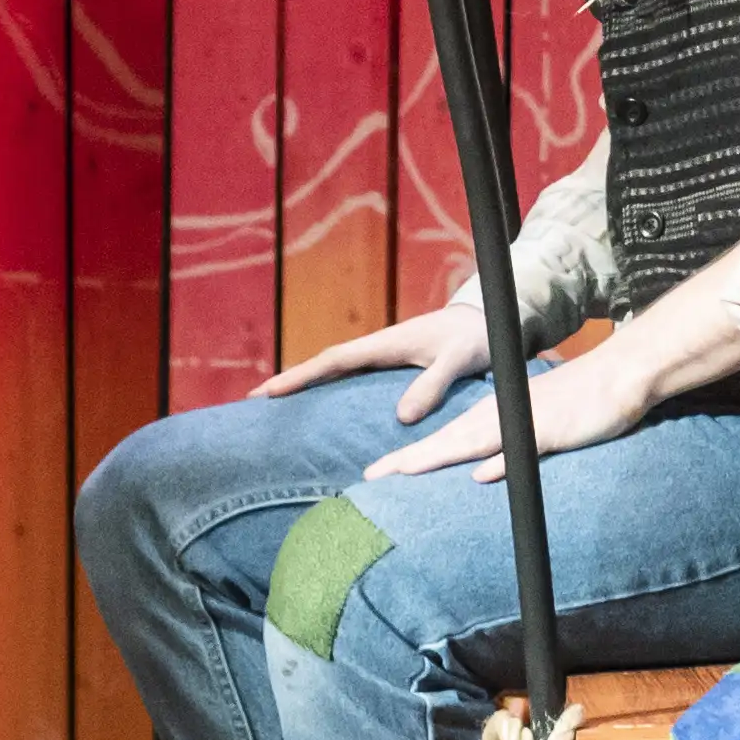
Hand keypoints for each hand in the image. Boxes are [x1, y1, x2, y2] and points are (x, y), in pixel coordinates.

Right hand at [251, 301, 497, 417]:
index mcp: (385, 344)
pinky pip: (353, 380)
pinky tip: (322, 408)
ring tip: (275, 407)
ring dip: (306, 385)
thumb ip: (433, 384)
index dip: (299, 376)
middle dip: (290, 381)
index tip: (267, 391)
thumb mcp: (458, 360)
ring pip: (335, 373)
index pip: (333, 361)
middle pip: (324, 367)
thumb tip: (402, 417)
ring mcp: (382, 358)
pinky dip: (331, 389)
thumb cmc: (473, 338)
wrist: (487, 321)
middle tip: (252, 401)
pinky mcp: (392, 367)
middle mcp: (377, 350)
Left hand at [369, 307, 681, 483]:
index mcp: (494, 416)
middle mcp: (501, 418)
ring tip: (406, 471)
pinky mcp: (551, 431)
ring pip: (474, 442)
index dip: (411, 456)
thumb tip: (479, 474)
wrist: (619, 375)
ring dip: (440, 456)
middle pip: (447, 442)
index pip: (444, 440)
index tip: (378, 472)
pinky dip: (502, 461)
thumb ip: (507, 450)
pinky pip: (523, 449)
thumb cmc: (579, 401)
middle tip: (372, 476)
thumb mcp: (535, 425)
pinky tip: (482, 474)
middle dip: (408, 460)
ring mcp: (525, 423)